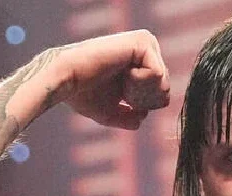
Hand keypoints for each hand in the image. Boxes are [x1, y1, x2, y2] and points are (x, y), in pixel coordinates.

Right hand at [48, 30, 170, 129]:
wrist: (66, 80)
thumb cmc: (82, 94)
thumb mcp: (110, 112)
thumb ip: (128, 117)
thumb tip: (142, 118)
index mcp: (140, 61)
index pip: (162, 91)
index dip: (145, 105)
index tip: (125, 100)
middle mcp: (145, 48)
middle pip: (165, 88)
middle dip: (143, 99)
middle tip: (122, 91)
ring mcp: (145, 42)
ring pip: (163, 82)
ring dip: (140, 92)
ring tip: (122, 82)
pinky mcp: (141, 42)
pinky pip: (158, 73)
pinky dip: (139, 83)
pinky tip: (123, 75)